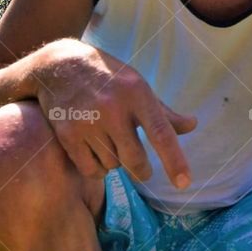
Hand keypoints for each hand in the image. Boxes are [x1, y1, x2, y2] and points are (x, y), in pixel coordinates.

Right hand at [32, 39, 196, 185]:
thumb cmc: (107, 77)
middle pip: (135, 160)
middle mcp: (113, 108)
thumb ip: (163, 112)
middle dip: (142, 171)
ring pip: (113, 166)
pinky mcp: (69, 135)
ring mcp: (89, 123)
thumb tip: (192, 125)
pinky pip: (92, 170)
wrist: (59, 66)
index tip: (184, 183)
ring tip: (107, 142)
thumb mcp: (137, 86)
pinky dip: (96, 169)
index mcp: (137, 94)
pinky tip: (94, 151)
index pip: (161, 133)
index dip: (174, 161)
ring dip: (115, 162)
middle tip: (141, 168)